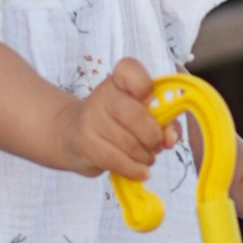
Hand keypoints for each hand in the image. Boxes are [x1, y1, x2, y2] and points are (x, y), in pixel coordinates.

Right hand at [61, 59, 174, 184]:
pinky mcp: (84, 143)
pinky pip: (117, 160)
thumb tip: (171, 138)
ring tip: (146, 158)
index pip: (129, 70)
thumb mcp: (140, 114)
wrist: (71, 135)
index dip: (145, 85)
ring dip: (146, 157)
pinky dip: (134, 170)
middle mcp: (102, 95)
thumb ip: (164, 121)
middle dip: (154, 137)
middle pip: (138, 115)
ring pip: (130, 143)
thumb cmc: (116, 123)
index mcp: (118, 81)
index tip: (150, 100)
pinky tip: (141, 172)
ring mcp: (90, 118)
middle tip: (156, 146)